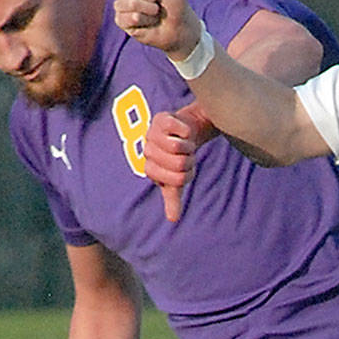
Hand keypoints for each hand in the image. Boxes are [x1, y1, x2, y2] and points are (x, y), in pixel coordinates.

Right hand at [113, 0, 200, 59]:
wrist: (182, 28)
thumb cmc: (174, 4)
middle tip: (157, 0)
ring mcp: (123, 7)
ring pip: (122, 3)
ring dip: (146, 8)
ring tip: (156, 13)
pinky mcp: (123, 23)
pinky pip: (123, 18)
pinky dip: (141, 19)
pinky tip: (149, 22)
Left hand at [145, 101, 216, 221]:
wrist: (187, 130)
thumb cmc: (180, 156)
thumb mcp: (176, 178)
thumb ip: (173, 198)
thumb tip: (173, 219)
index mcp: (151, 168)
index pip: (177, 180)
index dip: (188, 174)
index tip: (186, 168)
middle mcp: (148, 151)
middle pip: (178, 163)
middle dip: (190, 160)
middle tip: (187, 155)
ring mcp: (152, 134)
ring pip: (176, 146)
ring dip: (189, 146)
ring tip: (185, 144)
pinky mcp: (161, 119)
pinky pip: (178, 129)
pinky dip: (186, 131)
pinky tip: (183, 131)